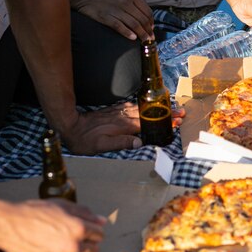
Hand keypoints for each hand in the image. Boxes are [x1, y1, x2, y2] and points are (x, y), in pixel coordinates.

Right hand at [0, 199, 106, 251]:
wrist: (10, 226)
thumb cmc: (34, 213)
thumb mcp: (63, 205)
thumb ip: (85, 213)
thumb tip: (102, 221)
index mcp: (78, 227)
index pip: (99, 234)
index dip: (94, 231)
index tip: (88, 232)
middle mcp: (75, 245)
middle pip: (95, 249)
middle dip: (90, 244)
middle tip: (80, 241)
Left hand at [59, 102, 185, 154]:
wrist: (70, 125)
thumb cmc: (85, 140)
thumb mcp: (102, 146)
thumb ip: (121, 143)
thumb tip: (139, 142)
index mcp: (124, 126)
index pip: (148, 123)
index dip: (163, 122)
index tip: (176, 121)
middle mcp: (123, 116)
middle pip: (149, 113)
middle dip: (166, 113)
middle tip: (180, 112)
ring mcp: (119, 112)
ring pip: (142, 108)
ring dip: (157, 108)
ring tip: (170, 107)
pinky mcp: (114, 110)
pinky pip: (133, 106)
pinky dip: (144, 106)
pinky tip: (148, 106)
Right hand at [72, 0, 153, 40]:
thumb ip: (134, 2)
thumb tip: (146, 17)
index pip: (147, 11)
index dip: (151, 22)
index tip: (152, 28)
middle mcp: (125, 1)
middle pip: (142, 19)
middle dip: (148, 30)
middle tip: (151, 38)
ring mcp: (115, 9)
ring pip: (134, 24)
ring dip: (142, 34)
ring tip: (145, 41)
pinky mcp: (106, 16)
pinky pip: (120, 27)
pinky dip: (128, 33)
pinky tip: (133, 38)